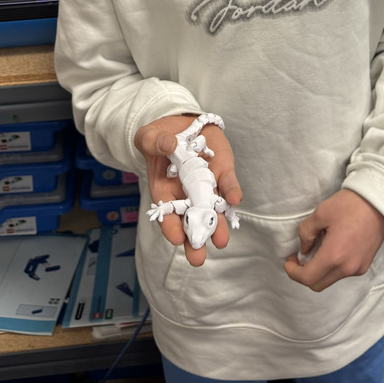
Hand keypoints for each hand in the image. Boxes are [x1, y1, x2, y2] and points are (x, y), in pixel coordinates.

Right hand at [134, 115, 242, 266]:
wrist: (182, 124)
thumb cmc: (160, 137)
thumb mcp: (149, 137)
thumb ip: (153, 141)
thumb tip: (167, 144)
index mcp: (164, 189)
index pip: (167, 212)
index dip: (170, 226)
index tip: (176, 237)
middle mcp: (186, 193)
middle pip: (191, 219)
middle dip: (195, 239)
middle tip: (198, 258)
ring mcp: (206, 184)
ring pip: (212, 209)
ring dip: (217, 225)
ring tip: (221, 240)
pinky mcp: (223, 171)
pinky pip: (228, 184)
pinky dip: (231, 192)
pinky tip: (234, 199)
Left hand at [284, 190, 383, 291]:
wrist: (379, 202)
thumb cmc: (349, 205)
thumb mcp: (320, 213)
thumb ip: (306, 233)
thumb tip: (304, 250)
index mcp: (334, 256)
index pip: (307, 278)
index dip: (293, 272)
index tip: (289, 260)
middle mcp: (347, 268)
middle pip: (318, 284)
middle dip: (304, 275)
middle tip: (299, 258)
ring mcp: (358, 268)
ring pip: (330, 279)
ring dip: (319, 271)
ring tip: (317, 250)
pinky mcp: (365, 265)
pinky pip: (343, 273)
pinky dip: (332, 267)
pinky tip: (332, 249)